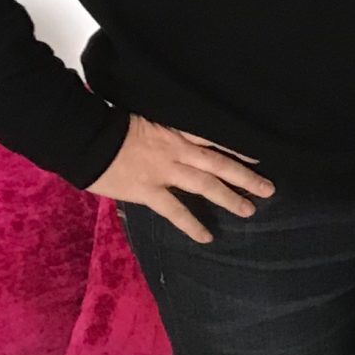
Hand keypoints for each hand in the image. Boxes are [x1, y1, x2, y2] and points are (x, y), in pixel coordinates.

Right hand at [86, 114, 272, 244]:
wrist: (85, 136)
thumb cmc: (110, 123)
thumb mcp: (146, 118)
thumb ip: (165, 129)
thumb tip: (176, 138)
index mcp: (176, 131)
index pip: (215, 140)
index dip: (238, 149)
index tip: (259, 157)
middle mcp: (177, 150)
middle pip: (219, 164)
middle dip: (246, 177)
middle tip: (269, 189)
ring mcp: (164, 171)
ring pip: (205, 186)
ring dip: (229, 198)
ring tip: (249, 211)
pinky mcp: (147, 190)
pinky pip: (175, 210)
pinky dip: (192, 224)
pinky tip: (207, 237)